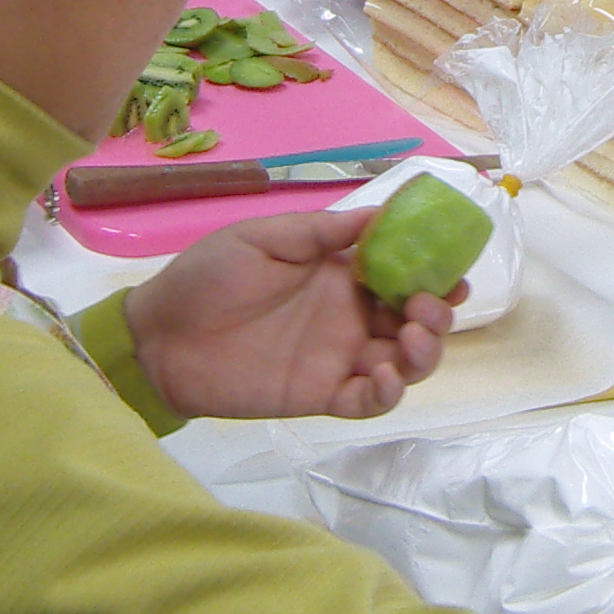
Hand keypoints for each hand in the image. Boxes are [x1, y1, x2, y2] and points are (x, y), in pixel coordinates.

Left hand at [119, 208, 456, 421]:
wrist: (160, 337)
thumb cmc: (207, 277)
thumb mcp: (263, 238)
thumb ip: (321, 232)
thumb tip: (382, 212)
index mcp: (340, 273)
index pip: (403, 272)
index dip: (434, 272)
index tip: (453, 270)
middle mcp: (350, 315)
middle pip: (416, 319)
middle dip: (438, 314)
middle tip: (429, 308)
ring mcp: (338, 357)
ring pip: (404, 362)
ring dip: (423, 354)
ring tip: (411, 341)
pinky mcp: (321, 395)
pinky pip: (368, 401)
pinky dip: (387, 394)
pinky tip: (382, 377)